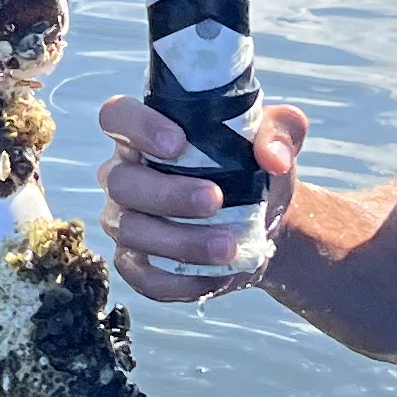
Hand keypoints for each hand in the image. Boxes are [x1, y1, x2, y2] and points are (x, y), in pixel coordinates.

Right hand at [96, 94, 302, 302]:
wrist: (263, 221)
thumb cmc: (252, 167)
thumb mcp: (276, 137)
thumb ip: (278, 133)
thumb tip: (273, 158)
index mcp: (146, 133)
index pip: (117, 116)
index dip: (138, 126)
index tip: (177, 142)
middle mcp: (125, 174)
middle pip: (121, 181)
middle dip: (168, 194)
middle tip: (215, 200)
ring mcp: (125, 220)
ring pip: (131, 230)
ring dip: (180, 240)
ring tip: (228, 245)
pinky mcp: (135, 263)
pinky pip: (143, 276)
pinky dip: (178, 281)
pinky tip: (215, 275)